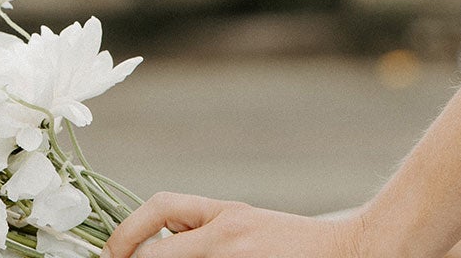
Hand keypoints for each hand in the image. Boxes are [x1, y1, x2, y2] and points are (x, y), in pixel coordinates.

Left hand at [103, 192, 362, 257]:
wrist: (349, 250)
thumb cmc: (294, 246)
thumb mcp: (245, 225)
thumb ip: (203, 231)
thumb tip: (157, 242)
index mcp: (226, 216)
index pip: (160, 208)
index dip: (125, 232)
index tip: (112, 253)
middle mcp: (226, 235)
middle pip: (155, 253)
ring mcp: (232, 257)